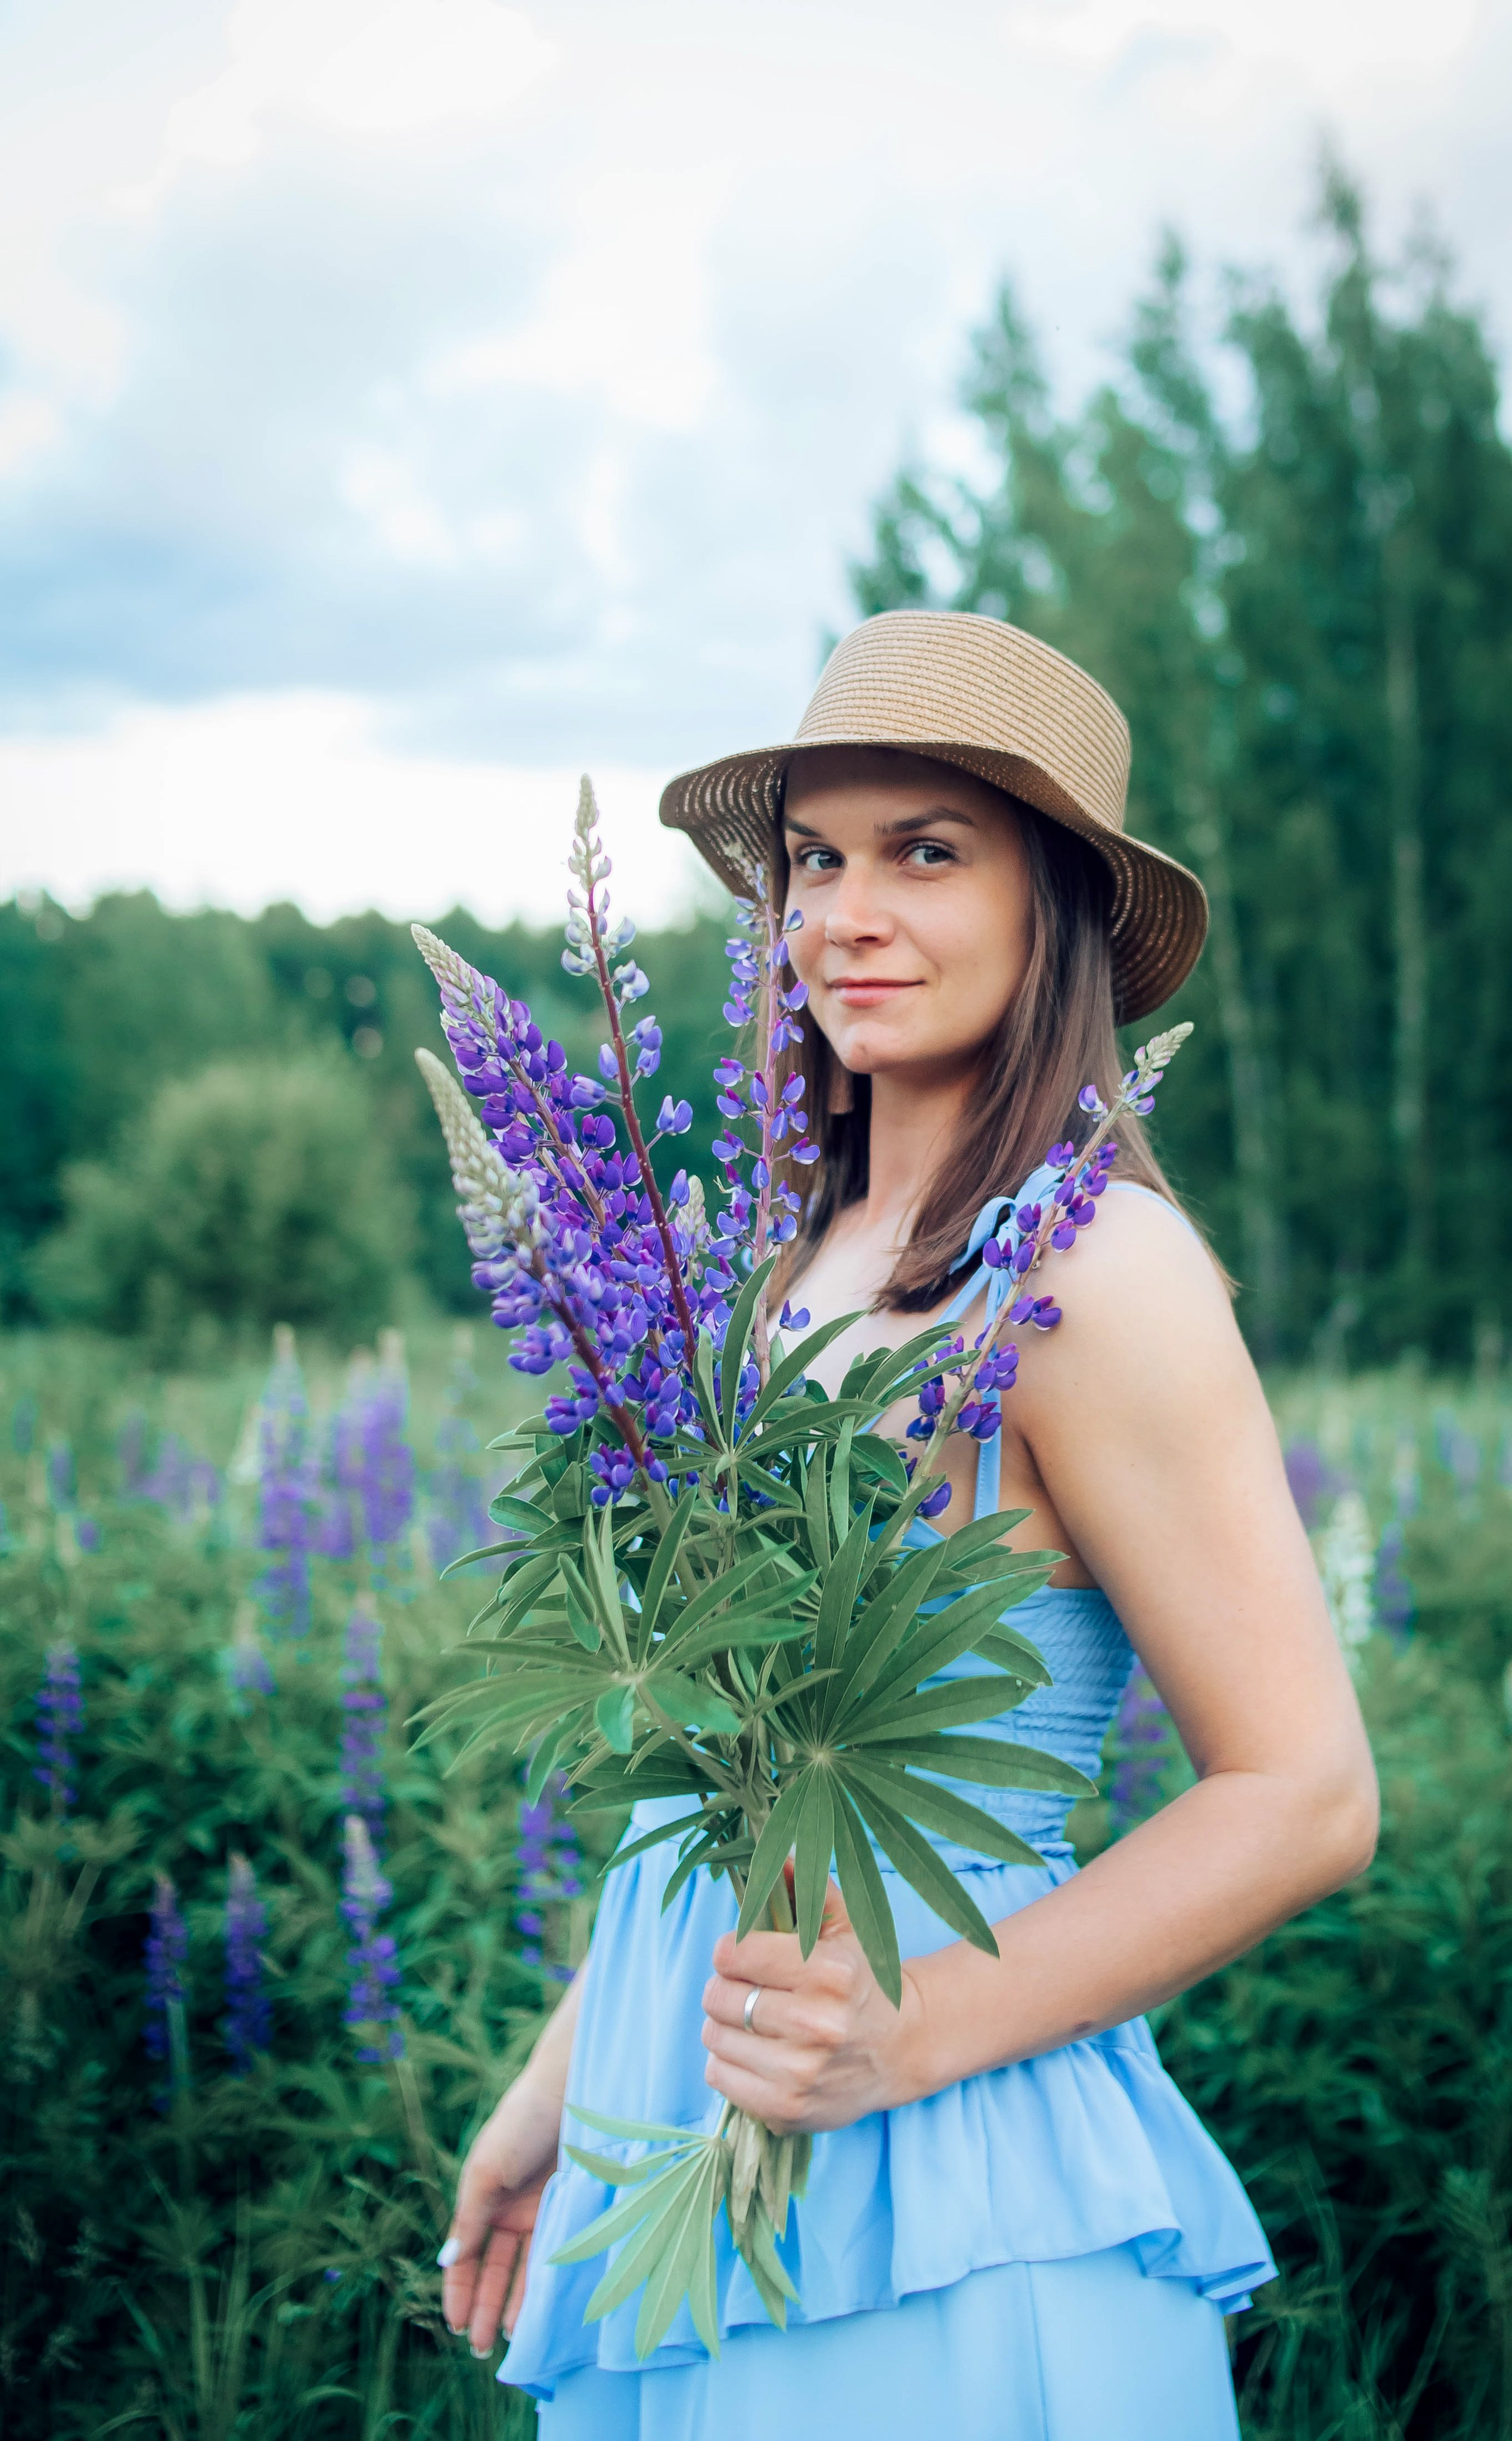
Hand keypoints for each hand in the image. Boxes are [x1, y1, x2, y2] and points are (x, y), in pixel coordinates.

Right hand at [439, 2076, 561, 2355]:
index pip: (466, 2256)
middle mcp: (509, 2210)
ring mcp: (540, 2212)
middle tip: (480, 2350)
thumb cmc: (521, 2124)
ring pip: (523, 2270)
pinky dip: (543, 2286)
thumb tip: (447, 2263)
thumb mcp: (486, 2171)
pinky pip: (552, 2257)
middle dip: (485, 2308)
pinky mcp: (568, 2212)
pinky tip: (539, 2313)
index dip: (459, 2290)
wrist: (571, 2090)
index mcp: (481, 2198)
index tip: (456, 2325)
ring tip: (511, 2342)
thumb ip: (469, 2220)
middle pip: (493, 2270)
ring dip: (515, 2305)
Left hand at [701, 1879, 925, 2131]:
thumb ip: (806, 1888)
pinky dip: (728, 2063)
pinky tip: (757, 2054)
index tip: (744, 1954)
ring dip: (724, 2027)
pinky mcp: (788, 2110)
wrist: (902, 2047)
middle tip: (750, 1989)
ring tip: (754, 2021)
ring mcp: (801, 2073)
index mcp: (829, 1972)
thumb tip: (773, 1853)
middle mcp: (817, 2024)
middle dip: (726, 1988)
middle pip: (719, 1997)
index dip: (731, 1951)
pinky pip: (720, 2078)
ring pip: (714, 2038)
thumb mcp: (844, 1926)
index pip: (734, 1953)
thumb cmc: (862, 1980)